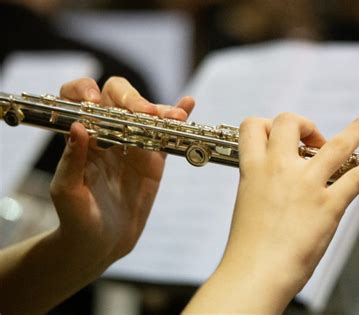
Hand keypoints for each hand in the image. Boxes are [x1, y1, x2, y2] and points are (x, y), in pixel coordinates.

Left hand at [51, 77, 194, 265]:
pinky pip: (166, 135)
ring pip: (147, 114)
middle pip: (119, 98)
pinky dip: (177, 118)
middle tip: (144, 113)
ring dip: (161, 110)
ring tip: (175, 117)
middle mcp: (107, 134)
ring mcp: (133, 145)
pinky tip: (188, 105)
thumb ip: (72, 161)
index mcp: (83, 137)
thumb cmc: (76, 220)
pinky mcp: (153, 160)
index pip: (80, 98)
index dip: (86, 91)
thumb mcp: (67, 193)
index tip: (95, 102)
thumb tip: (79, 126)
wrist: (101, 245)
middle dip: (133, 100)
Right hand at [184, 113, 358, 312]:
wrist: (256, 272)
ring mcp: (306, 184)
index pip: (253, 126)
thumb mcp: (247, 202)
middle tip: (313, 138)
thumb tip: (275, 178)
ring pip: (336, 144)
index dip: (266, 124)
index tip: (278, 135)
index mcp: (253, 169)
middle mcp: (278, 169)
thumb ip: (262, 183)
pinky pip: (357, 177)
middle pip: (289, 122)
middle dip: (303, 124)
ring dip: (355, 131)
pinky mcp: (328, 204)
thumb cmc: (249, 245)